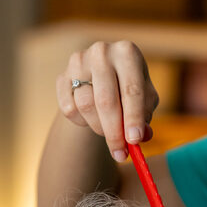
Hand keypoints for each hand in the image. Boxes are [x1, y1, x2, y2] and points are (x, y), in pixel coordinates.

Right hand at [55, 41, 158, 160]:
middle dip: (114, 132)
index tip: (135, 141)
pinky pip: (69, 109)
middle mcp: (101, 52)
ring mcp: (78, 62)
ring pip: (86, 106)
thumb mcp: (144, 99)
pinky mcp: (62, 76)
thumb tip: (141, 136)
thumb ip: (144, 117)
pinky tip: (92, 119)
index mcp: (127, 52)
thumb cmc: (128, 89)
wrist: (100, 78)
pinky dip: (82, 122)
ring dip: (99, 127)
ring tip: (109, 132)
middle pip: (106, 100)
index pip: (131, 90)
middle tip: (121, 154)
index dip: (134, 117)